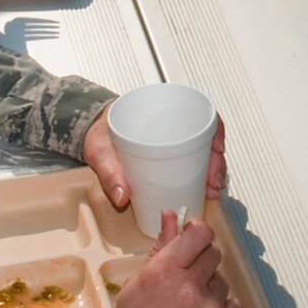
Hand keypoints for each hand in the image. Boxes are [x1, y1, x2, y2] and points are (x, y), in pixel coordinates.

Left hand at [82, 109, 227, 210]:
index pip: (198, 112)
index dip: (214, 130)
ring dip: (211, 171)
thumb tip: (122, 195)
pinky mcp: (167, 155)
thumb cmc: (99, 134)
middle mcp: (170, 124)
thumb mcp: (101, 150)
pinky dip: (200, 174)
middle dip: (215, 161)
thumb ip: (109, 172)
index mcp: (158, 111)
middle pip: (205, 137)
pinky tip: (202, 187)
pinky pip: (191, 161)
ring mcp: (171, 140)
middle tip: (213, 182)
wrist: (90, 134)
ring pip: (202, 151)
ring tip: (210, 189)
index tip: (217, 150)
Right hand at [111, 211, 245, 307]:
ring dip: (210, 294)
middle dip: (202, 267)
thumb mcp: (139, 284)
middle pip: (213, 256)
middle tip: (186, 288)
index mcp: (165, 271)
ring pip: (222, 284)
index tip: (195, 243)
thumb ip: (161, 248)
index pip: (199, 234)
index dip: (198, 236)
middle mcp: (190, 287)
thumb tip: (171, 216)